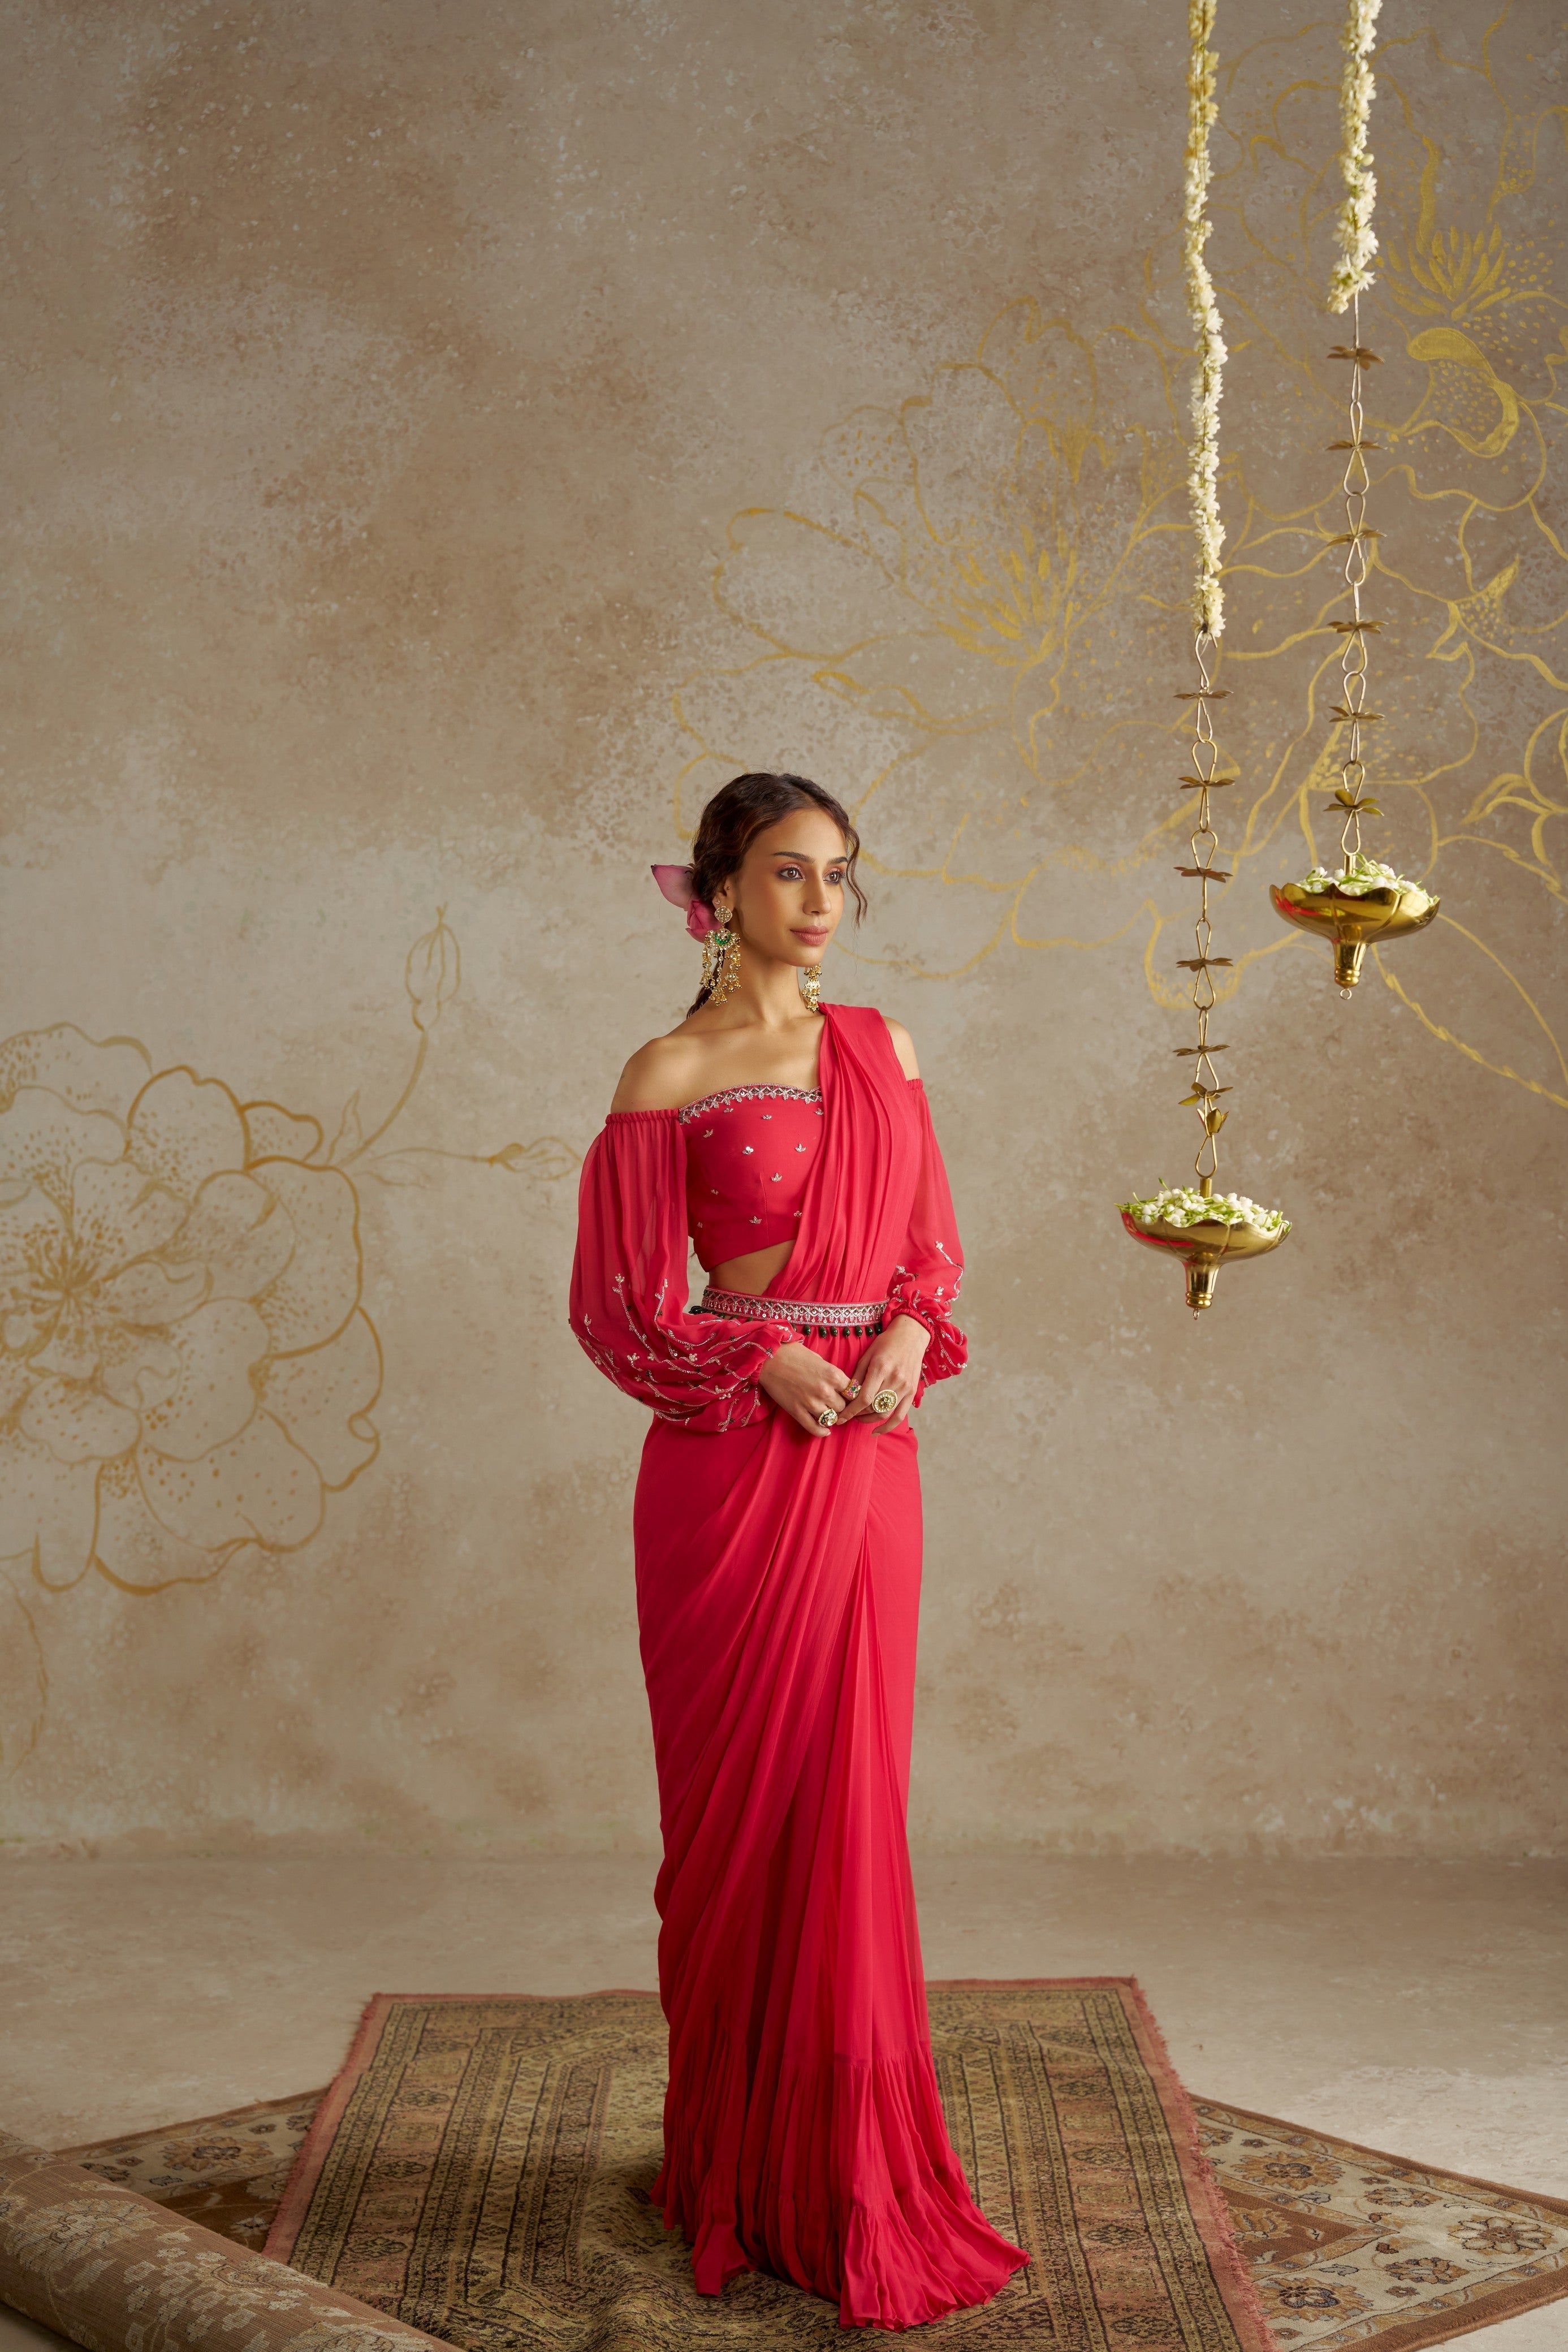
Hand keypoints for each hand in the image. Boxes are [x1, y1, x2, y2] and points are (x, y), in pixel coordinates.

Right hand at [758, 1340, 853, 1436]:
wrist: (768, 1358)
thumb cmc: (794, 1354)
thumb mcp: (820, 1359)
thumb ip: (832, 1374)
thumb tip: (840, 1385)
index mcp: (833, 1375)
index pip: (853, 1393)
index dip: (850, 1395)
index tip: (846, 1395)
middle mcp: (825, 1391)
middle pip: (843, 1407)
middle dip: (840, 1405)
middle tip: (835, 1403)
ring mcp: (811, 1403)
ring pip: (831, 1418)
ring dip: (830, 1416)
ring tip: (827, 1412)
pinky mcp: (797, 1412)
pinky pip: (814, 1428)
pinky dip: (821, 1431)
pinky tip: (825, 1430)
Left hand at [837, 1314, 929, 1432]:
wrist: (911, 1336)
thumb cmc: (886, 1342)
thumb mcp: (867, 1355)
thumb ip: (857, 1376)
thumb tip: (846, 1395)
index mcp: (881, 1368)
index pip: (864, 1398)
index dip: (850, 1411)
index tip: (840, 1418)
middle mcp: (894, 1379)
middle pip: (873, 1407)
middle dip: (857, 1415)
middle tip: (847, 1415)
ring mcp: (905, 1387)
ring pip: (884, 1412)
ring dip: (869, 1420)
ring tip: (859, 1418)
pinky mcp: (911, 1392)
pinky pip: (900, 1415)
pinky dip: (888, 1426)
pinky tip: (877, 1431)